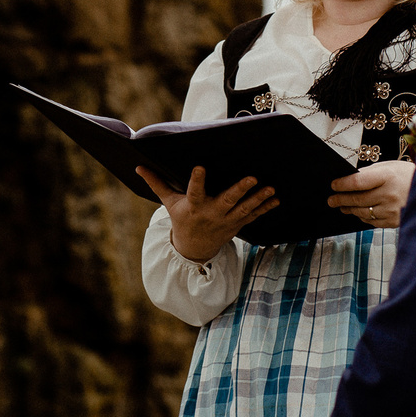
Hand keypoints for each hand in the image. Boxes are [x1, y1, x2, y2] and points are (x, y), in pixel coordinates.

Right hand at [138, 165, 278, 260]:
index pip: (194, 192)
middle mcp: (211, 214)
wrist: (194, 249)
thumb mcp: (169, 203)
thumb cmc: (181, 219)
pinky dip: (264, 208)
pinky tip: (275, 199)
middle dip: (239, 190)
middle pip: (227, 201)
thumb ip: (157, 183)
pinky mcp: (236, 224)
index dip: (197, 180)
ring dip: (258, 199)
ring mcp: (226, 221)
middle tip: (252, 178)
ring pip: (243, 209)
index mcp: (193, 207)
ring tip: (271, 189)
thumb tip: (139, 167)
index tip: (200, 167)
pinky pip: (252, 216)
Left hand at [327, 160, 412, 228]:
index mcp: (387, 177)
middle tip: (331, 200)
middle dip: (341, 199)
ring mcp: (391, 210)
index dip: (342, 184)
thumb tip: (351, 178)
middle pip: (357, 199)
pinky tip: (358, 213)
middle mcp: (388, 194)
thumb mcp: (391, 167)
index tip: (333, 185)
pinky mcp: (394, 222)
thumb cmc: (409, 176)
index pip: (357, 182)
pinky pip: (373, 221)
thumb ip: (371, 172)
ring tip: (342, 206)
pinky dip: (363, 217)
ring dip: (350, 209)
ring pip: (363, 212)